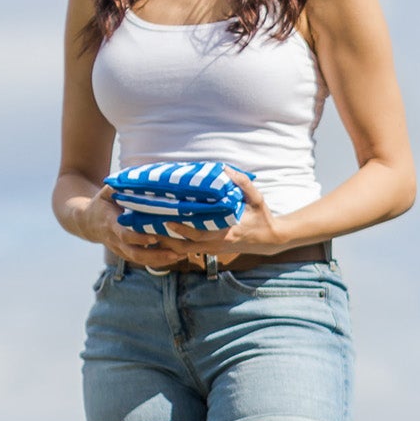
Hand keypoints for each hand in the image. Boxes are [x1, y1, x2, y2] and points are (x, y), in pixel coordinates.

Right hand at [62, 189, 189, 269]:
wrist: (86, 223)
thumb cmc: (101, 203)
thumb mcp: (106, 192)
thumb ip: (119, 187)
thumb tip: (136, 177)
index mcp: (111, 224)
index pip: (124, 235)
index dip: (139, 238)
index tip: (154, 237)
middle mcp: (115, 240)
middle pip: (135, 253)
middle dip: (155, 255)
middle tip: (175, 253)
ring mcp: (120, 249)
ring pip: (140, 260)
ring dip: (160, 260)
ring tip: (181, 256)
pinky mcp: (125, 254)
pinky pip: (142, 261)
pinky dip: (158, 261)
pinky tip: (175, 257)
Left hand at [127, 172, 289, 261]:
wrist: (269, 239)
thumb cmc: (262, 216)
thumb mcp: (256, 198)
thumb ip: (242, 183)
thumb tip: (224, 169)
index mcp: (227, 232)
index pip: (200, 234)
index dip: (183, 230)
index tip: (168, 221)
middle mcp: (217, 244)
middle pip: (186, 246)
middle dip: (167, 239)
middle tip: (149, 227)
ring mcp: (213, 250)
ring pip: (185, 251)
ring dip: (168, 243)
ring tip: (151, 231)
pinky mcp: (212, 251)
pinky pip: (190, 250)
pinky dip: (176, 244)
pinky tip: (164, 235)